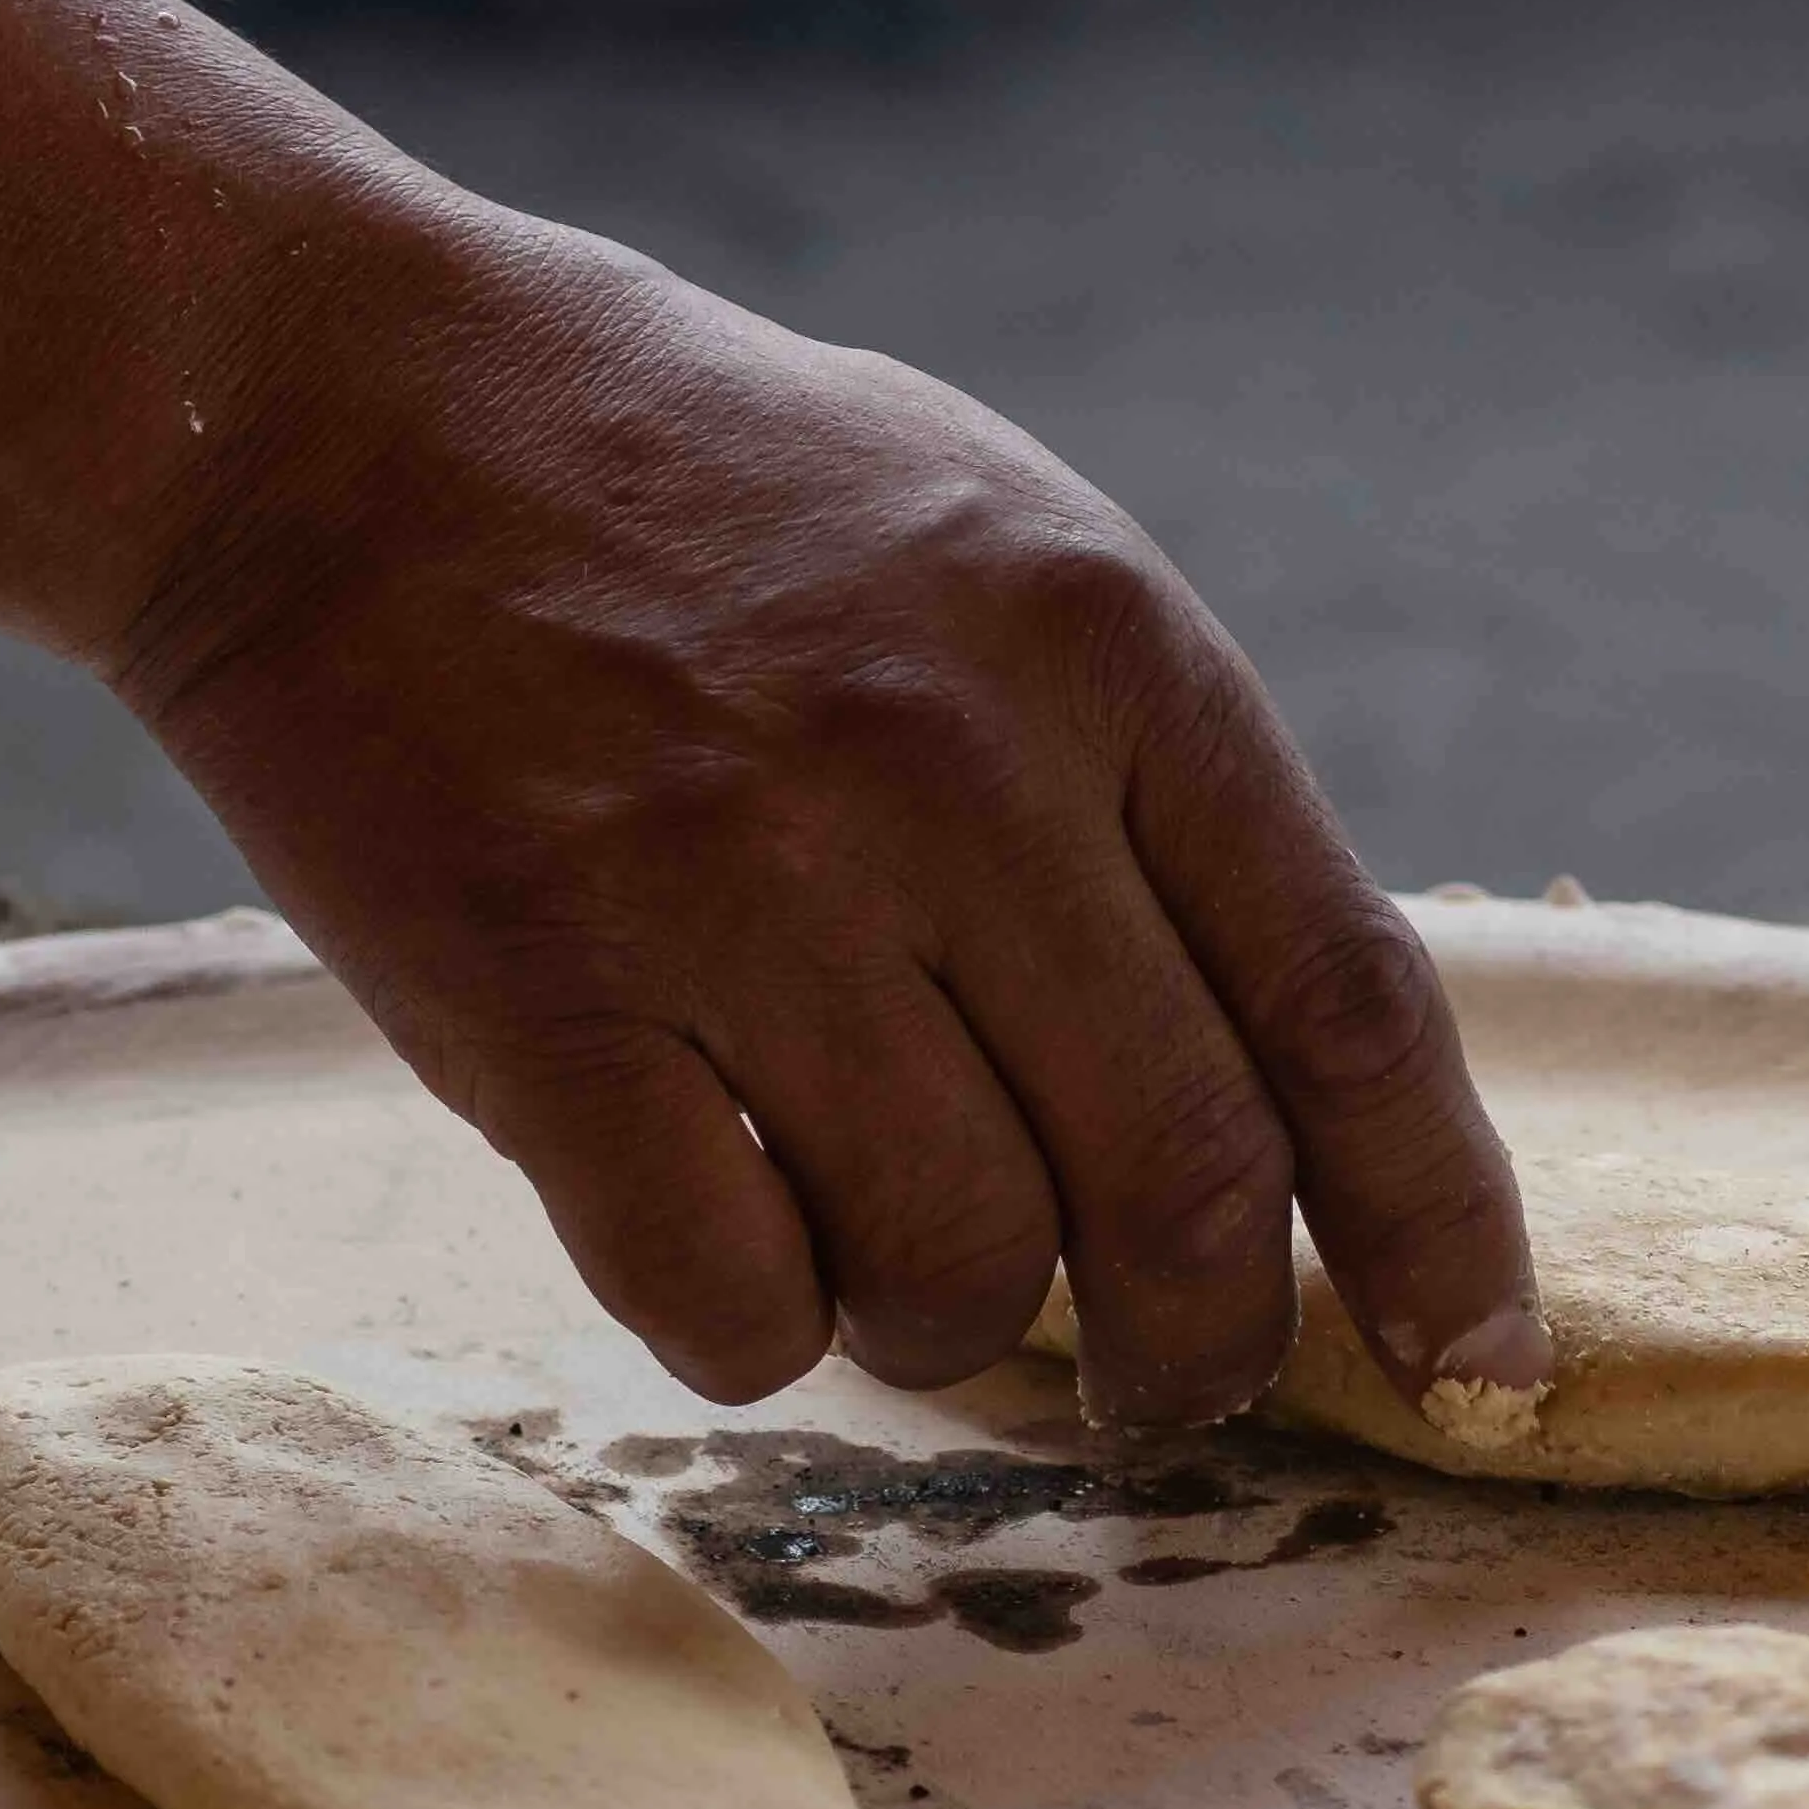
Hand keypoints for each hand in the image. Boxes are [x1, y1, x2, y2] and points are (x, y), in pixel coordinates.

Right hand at [116, 205, 1534, 1428]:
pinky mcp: (542, 991)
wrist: (330, 411)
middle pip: (1186, 1185)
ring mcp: (742, 885)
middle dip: (1199, 1353)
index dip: (1438, 1227)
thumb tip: (1296, 1098)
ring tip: (888, 1272)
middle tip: (1154, 1397)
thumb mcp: (990, 548)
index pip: (1351, 1005)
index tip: (1477, 1369)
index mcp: (1105, 652)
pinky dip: (756, 1335)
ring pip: (963, 1269)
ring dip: (954, 1334)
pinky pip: (727, 1296)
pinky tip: (721, 1254)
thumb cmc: (687, 504)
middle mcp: (955, 769)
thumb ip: (1146, 787)